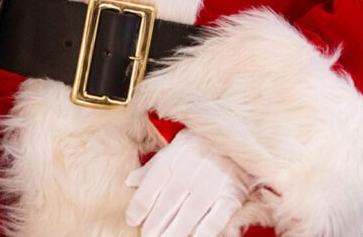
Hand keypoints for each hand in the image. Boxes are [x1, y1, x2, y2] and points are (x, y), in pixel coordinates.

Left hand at [125, 130, 254, 236]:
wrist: (232, 135)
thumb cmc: (197, 144)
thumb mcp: (171, 150)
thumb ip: (151, 168)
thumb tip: (130, 182)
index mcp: (171, 161)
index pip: (150, 188)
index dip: (138, 207)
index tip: (131, 220)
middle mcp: (188, 174)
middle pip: (166, 205)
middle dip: (154, 225)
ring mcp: (210, 186)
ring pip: (188, 215)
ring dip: (174, 232)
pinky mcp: (230, 196)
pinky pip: (215, 218)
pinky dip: (204, 231)